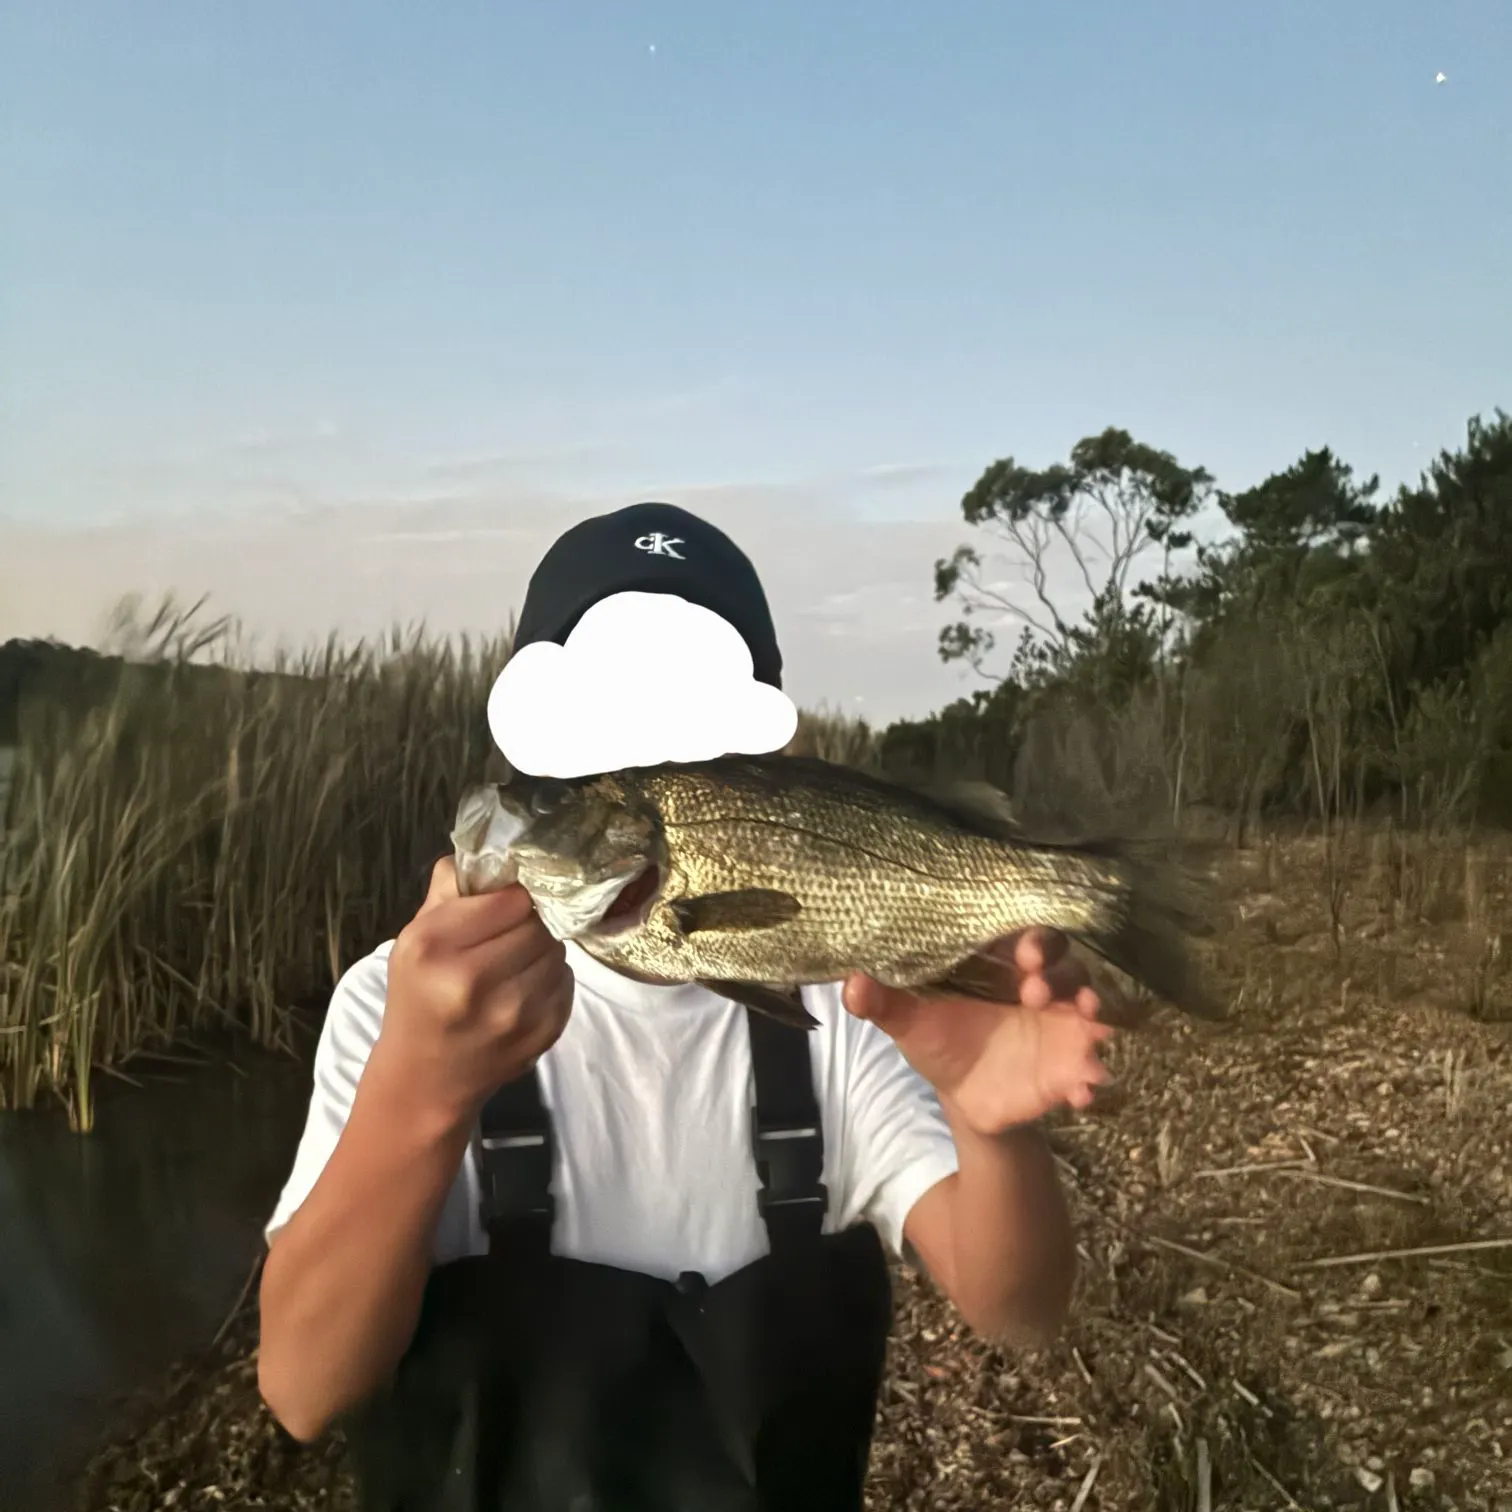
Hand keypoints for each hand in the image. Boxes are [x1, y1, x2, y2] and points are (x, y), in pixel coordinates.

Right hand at [377, 858, 573, 1126]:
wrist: (426, 1078)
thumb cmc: (419, 996)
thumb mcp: (415, 936)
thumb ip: (453, 887)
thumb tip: (499, 851)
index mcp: (434, 947)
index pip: (511, 897)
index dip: (514, 897)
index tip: (507, 903)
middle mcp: (472, 980)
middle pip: (538, 923)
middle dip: (531, 922)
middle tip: (512, 935)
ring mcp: (513, 1013)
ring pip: (557, 950)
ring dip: (543, 950)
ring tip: (516, 963)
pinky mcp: (542, 1034)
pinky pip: (567, 982)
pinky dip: (552, 979)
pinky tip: (524, 990)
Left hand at [842, 929, 1117, 1136]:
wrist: (966, 1096)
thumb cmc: (941, 1040)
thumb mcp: (911, 1022)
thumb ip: (885, 1003)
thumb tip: (849, 983)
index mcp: (1004, 966)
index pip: (1029, 937)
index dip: (1033, 940)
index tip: (1023, 955)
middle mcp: (1041, 987)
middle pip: (1068, 966)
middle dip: (1060, 973)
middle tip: (1034, 990)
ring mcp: (1063, 1026)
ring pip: (1094, 1007)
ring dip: (1093, 1010)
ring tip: (1086, 1022)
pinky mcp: (1073, 1068)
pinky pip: (1094, 1070)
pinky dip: (1092, 1080)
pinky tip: (1082, 1092)